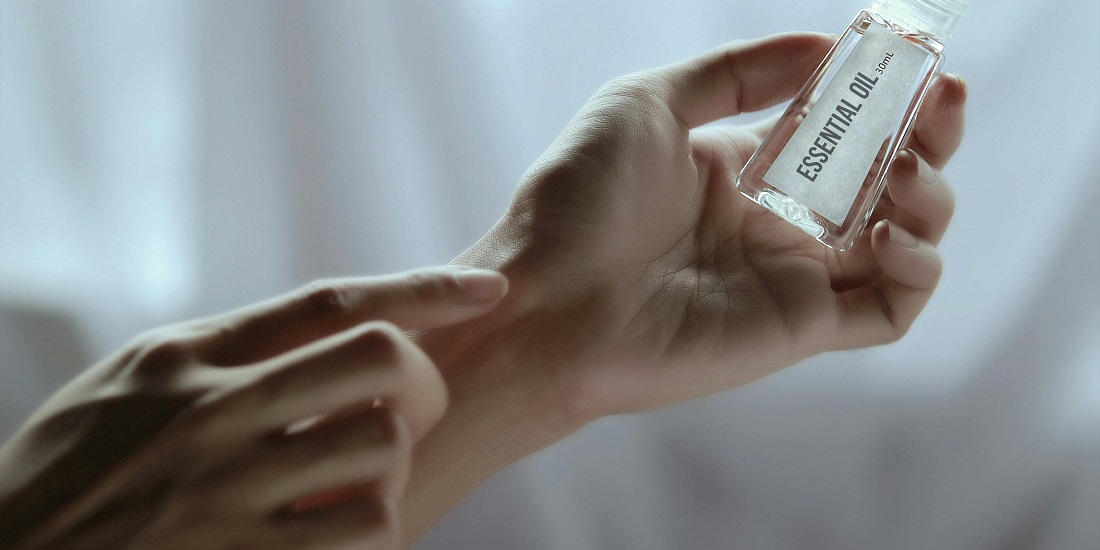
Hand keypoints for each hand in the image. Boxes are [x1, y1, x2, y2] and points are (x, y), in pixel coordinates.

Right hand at [0, 267, 507, 549]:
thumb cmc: (67, 475)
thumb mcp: (128, 386)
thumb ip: (219, 352)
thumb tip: (322, 327)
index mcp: (187, 356)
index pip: (330, 302)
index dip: (424, 288)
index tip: (487, 288)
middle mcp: (214, 412)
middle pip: (379, 358)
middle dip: (421, 379)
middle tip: (411, 407)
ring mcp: (229, 490)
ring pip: (384, 445)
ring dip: (394, 464)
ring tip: (364, 481)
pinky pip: (367, 528)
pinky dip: (376, 525)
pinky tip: (345, 528)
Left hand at [405, 32, 964, 536]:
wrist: (543, 303)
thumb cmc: (576, 201)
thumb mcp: (646, 103)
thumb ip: (735, 74)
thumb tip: (820, 47)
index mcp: (740, 171)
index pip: (838, 132)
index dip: (885, 99)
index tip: (916, 62)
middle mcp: (774, 223)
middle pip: (884, 181)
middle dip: (928, 139)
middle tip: (943, 103)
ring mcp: (790, 277)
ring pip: (902, 241)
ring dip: (931, 198)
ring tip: (906, 169)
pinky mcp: (799, 328)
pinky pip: (891, 310)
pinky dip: (919, 272)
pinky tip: (892, 234)